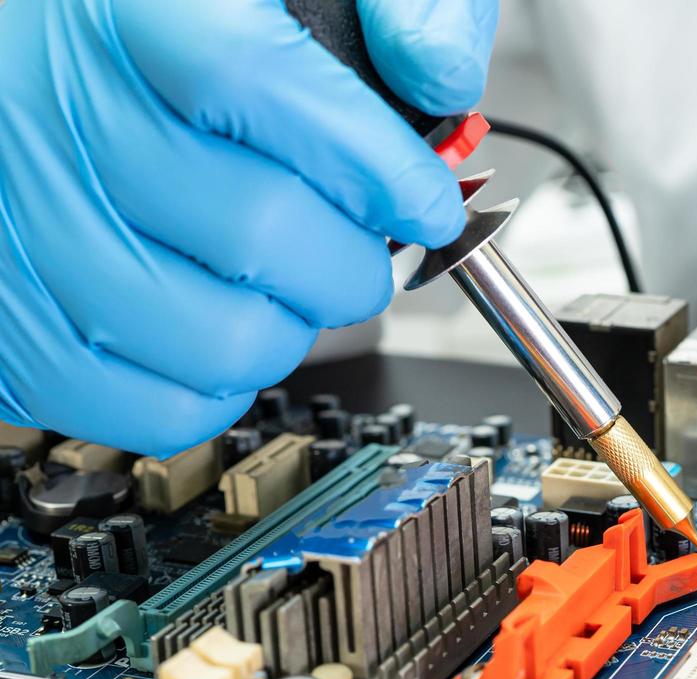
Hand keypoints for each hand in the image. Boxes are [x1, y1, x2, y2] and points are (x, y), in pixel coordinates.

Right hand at [0, 0, 496, 454]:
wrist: (22, 56)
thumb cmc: (148, 31)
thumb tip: (439, 72)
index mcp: (122, 10)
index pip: (255, 80)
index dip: (373, 159)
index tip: (426, 199)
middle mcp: (47, 119)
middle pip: (257, 231)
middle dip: (354, 261)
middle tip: (364, 251)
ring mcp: (20, 232)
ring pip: (218, 339)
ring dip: (294, 328)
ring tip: (291, 287)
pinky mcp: (13, 329)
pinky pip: (155, 408)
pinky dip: (223, 388)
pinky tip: (229, 326)